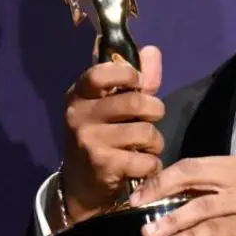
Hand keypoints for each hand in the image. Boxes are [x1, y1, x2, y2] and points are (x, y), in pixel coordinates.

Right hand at [60, 45, 165, 223]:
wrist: (81, 185)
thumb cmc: (104, 135)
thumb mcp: (114, 105)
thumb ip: (138, 80)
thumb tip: (152, 50)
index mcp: (80, 94)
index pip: (102, 72)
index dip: (129, 75)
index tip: (138, 84)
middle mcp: (79, 114)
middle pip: (136, 103)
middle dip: (155, 111)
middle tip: (151, 120)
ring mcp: (89, 140)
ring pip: (145, 132)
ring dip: (156, 142)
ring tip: (147, 147)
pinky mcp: (102, 166)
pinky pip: (146, 160)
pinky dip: (152, 164)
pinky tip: (143, 166)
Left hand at [129, 154, 235, 235]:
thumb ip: (221, 188)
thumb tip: (178, 197)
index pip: (194, 163)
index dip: (164, 176)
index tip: (141, 191)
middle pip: (193, 174)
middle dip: (160, 189)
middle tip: (135, 206)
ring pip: (201, 204)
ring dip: (171, 219)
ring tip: (149, 233)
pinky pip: (216, 229)